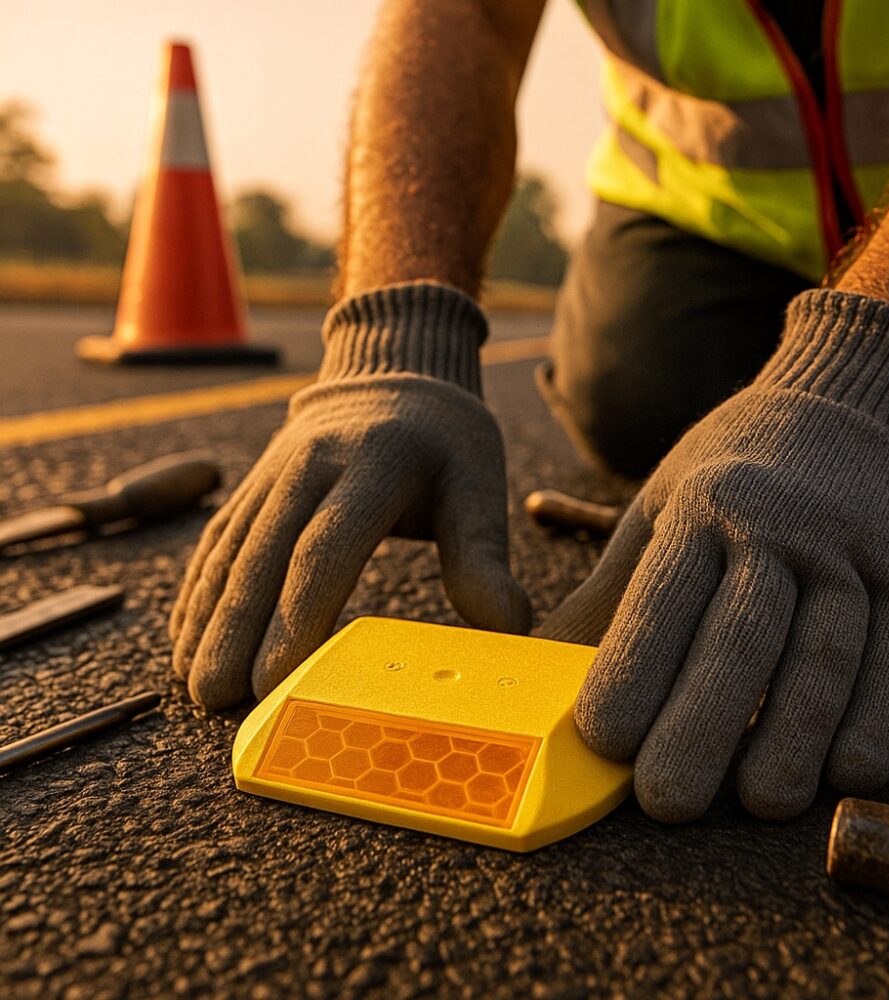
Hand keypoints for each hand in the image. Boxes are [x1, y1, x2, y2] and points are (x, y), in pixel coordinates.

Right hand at [170, 284, 530, 707]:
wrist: (394, 376)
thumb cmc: (447, 447)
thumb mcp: (478, 487)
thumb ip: (484, 556)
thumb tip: (510, 630)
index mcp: (375, 462)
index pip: (327, 546)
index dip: (299, 614)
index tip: (277, 679)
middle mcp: (311, 463)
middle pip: (264, 554)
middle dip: (237, 630)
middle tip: (219, 700)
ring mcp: (274, 471)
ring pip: (231, 549)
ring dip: (207, 617)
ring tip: (194, 685)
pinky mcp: (255, 484)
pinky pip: (218, 538)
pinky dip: (198, 589)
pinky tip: (185, 636)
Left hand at [541, 290, 888, 820]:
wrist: (849, 403)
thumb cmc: (731, 475)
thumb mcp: (661, 508)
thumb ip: (611, 593)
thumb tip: (535, 672)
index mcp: (702, 505)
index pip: (664, 595)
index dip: (634, 669)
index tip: (601, 741)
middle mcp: (777, 525)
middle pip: (742, 635)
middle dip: (702, 722)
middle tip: (667, 801)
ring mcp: (849, 550)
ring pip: (824, 652)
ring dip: (792, 734)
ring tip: (757, 802)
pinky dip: (872, 717)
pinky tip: (841, 772)